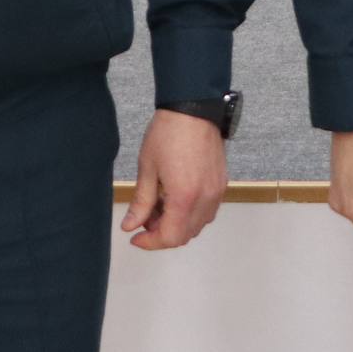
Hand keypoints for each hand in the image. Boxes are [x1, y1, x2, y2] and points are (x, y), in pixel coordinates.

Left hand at [121, 110, 226, 249]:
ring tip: (159, 206)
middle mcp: (205, 199)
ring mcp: (217, 192)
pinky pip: (207, 211)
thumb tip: (130, 226)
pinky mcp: (221, 184)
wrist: (193, 108)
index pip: (170, 237)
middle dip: (162, 234)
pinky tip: (176, 198)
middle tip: (144, 220)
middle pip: (185, 235)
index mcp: (184, 197)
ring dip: (178, 225)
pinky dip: (191, 214)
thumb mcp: (147, 168)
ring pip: (198, 225)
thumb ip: (141, 202)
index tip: (135, 237)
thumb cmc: (168, 133)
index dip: (151, 243)